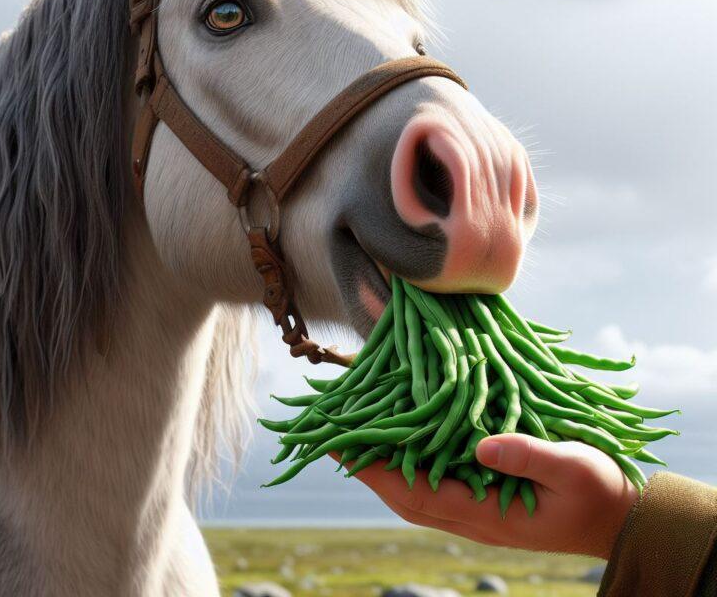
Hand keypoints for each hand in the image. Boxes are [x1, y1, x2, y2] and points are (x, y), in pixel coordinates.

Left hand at [342, 434, 639, 558]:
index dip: (376, 470)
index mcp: (486, 515)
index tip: (343, 445)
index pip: (415, 492)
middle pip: (405, 496)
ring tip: (359, 438)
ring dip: (385, 468)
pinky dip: (411, 466)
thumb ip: (528, 457)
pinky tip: (405, 444)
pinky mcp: (485, 500)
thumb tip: (481, 446)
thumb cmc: (598, 492)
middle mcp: (472, 517)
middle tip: (335, 437)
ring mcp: (477, 511)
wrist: (619, 518)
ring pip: (417, 492)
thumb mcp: (572, 468)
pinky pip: (436, 484)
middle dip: (367, 468)